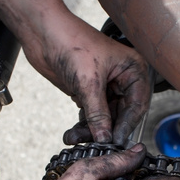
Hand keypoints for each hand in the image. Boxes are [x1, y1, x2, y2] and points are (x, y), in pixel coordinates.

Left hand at [21, 0, 150, 144]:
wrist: (43, 34)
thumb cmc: (71, 43)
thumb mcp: (88, 82)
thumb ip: (98, 113)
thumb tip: (106, 138)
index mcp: (133, 70)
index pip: (137, 105)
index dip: (126, 124)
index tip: (115, 141)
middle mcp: (122, 79)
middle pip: (121, 114)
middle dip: (106, 130)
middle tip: (96, 145)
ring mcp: (106, 87)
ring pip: (105, 118)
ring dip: (91, 130)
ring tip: (76, 138)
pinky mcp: (89, 93)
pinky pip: (91, 115)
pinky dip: (82, 125)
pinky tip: (72, 133)